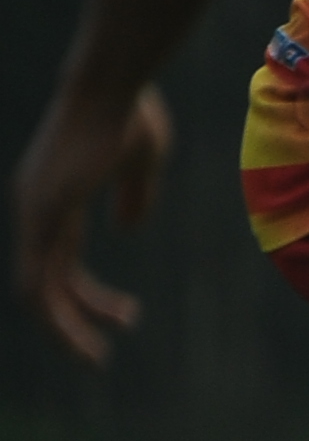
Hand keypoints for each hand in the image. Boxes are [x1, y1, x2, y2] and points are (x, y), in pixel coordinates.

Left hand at [16, 84, 169, 363]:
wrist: (112, 81)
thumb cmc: (131, 110)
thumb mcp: (141, 159)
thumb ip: (135, 194)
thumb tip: (128, 227)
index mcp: (55, 199)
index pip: (62, 264)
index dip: (91, 298)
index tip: (129, 316)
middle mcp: (35, 210)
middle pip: (45, 285)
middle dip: (73, 324)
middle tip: (100, 357)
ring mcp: (35, 212)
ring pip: (36, 292)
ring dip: (64, 331)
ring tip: (94, 359)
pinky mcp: (44, 214)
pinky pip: (38, 279)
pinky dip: (58, 313)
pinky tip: (84, 333)